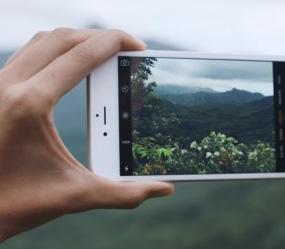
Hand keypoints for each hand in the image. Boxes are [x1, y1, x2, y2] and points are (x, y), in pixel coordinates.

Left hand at [0, 28, 173, 241]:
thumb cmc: (16, 203)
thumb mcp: (75, 196)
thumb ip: (123, 193)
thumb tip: (162, 189)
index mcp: (30, 103)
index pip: (80, 55)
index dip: (114, 43)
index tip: (137, 46)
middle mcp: (8, 85)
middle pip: (63, 38)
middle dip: (101, 37)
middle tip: (128, 49)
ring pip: (43, 41)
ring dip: (78, 40)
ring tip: (105, 53)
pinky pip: (29, 54)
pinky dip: (56, 50)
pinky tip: (72, 66)